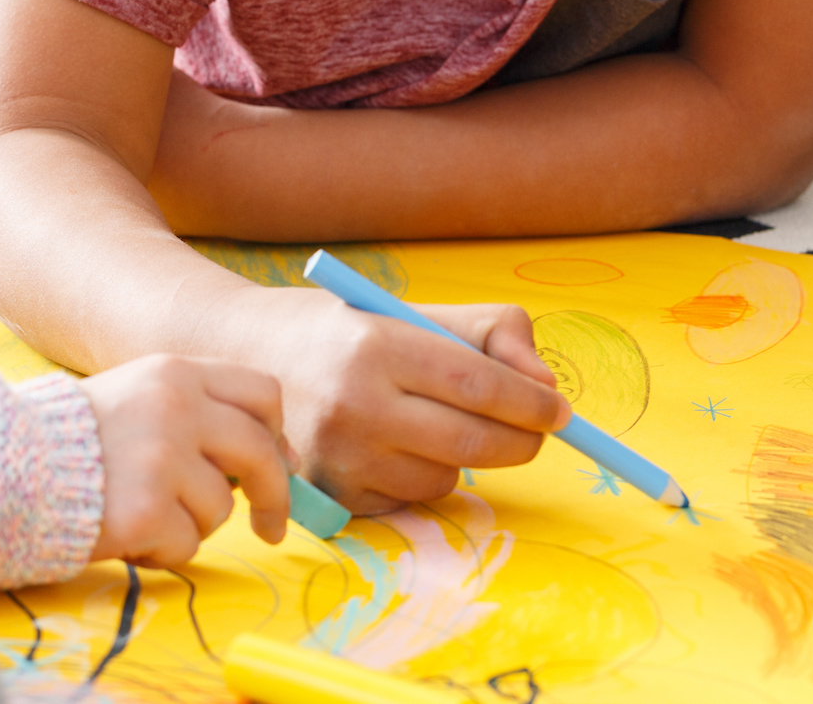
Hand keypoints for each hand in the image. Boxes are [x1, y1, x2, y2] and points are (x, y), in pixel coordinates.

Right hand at [80, 354, 292, 564]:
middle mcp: (176, 409)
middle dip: (274, 495)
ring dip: (191, 524)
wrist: (0, 468)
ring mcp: (161, 459)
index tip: (278, 464)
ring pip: (220, 509)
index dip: (277, 433)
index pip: (264, 394)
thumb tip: (280, 459)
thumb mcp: (137, 398)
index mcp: (176, 374)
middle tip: (272, 526)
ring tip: (142, 513)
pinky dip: (162, 552)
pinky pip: (187, 547)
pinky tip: (125, 533)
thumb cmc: (71, 440)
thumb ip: (200, 414)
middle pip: (261, 452)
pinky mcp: (144, 511)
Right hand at [230, 287, 569, 514]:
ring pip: (445, 479)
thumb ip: (493, 334)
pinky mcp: (330, 495)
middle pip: (472, 442)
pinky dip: (422, 479)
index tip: (560, 411)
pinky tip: (399, 447)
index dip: (531, 404)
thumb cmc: (352, 330)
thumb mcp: (419, 311)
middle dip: (522, 441)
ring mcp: (339, 457)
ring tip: (437, 424)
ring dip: (465, 459)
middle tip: (539, 430)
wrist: (252, 355)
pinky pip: (409, 501)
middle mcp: (355, 404)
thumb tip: (547, 388)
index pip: (479, 385)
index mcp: (380, 346)